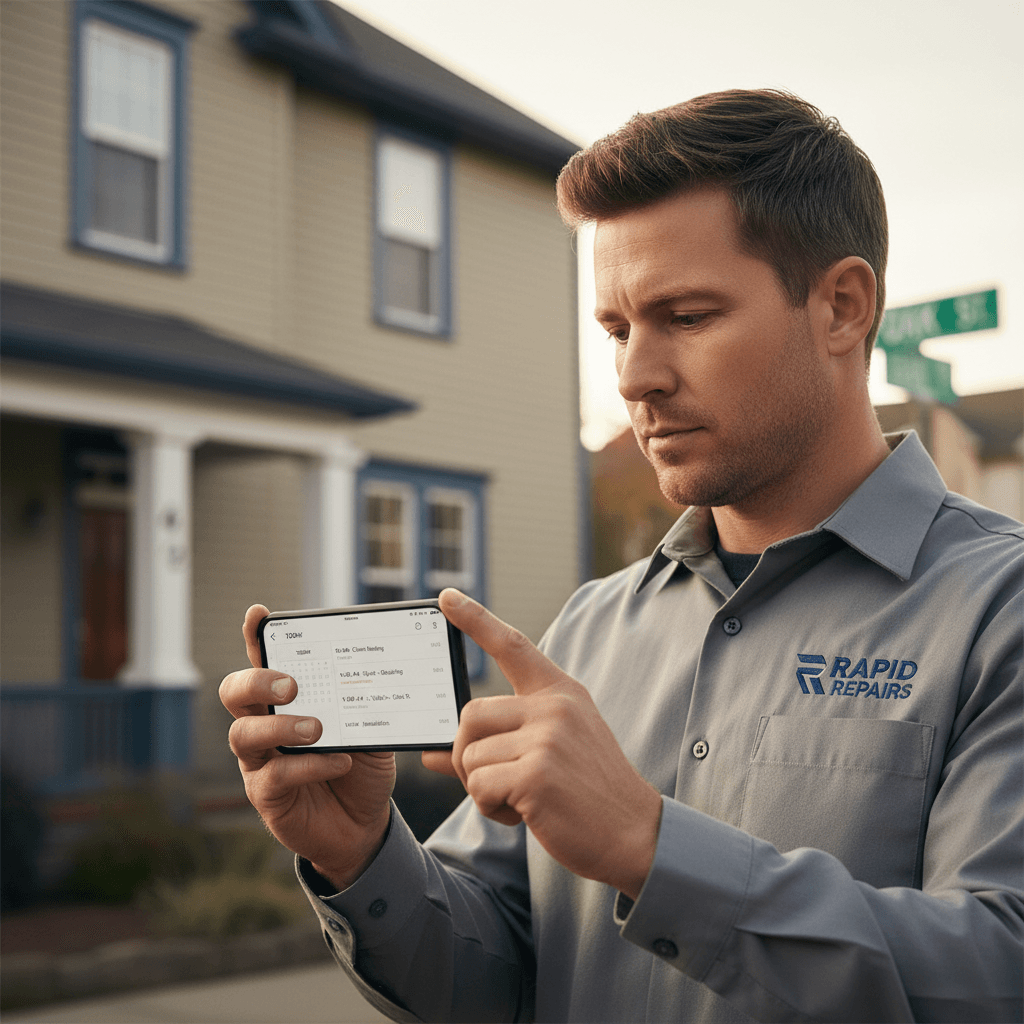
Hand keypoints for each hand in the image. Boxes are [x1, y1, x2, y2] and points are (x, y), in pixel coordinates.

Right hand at [219, 605, 393, 890]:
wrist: (364, 823)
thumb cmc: (361, 766)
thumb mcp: (370, 728)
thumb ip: (364, 703)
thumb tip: (373, 674)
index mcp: (285, 700)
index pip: (262, 660)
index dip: (254, 637)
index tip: (258, 615)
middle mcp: (263, 724)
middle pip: (235, 692)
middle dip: (257, 681)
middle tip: (292, 685)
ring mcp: (259, 761)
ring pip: (243, 734)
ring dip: (282, 726)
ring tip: (318, 728)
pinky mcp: (266, 795)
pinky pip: (275, 775)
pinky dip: (310, 765)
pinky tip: (340, 760)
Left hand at [423, 590, 661, 899]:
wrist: (635, 833)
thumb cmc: (588, 792)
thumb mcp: (548, 753)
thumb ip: (494, 744)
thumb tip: (429, 753)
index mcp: (560, 693)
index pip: (511, 645)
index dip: (475, 619)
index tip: (445, 597)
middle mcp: (554, 707)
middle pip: (470, 714)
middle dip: (468, 754)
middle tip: (496, 781)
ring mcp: (546, 739)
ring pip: (469, 756)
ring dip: (482, 788)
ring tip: (522, 800)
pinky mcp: (537, 775)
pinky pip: (479, 787)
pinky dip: (491, 808)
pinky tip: (524, 814)